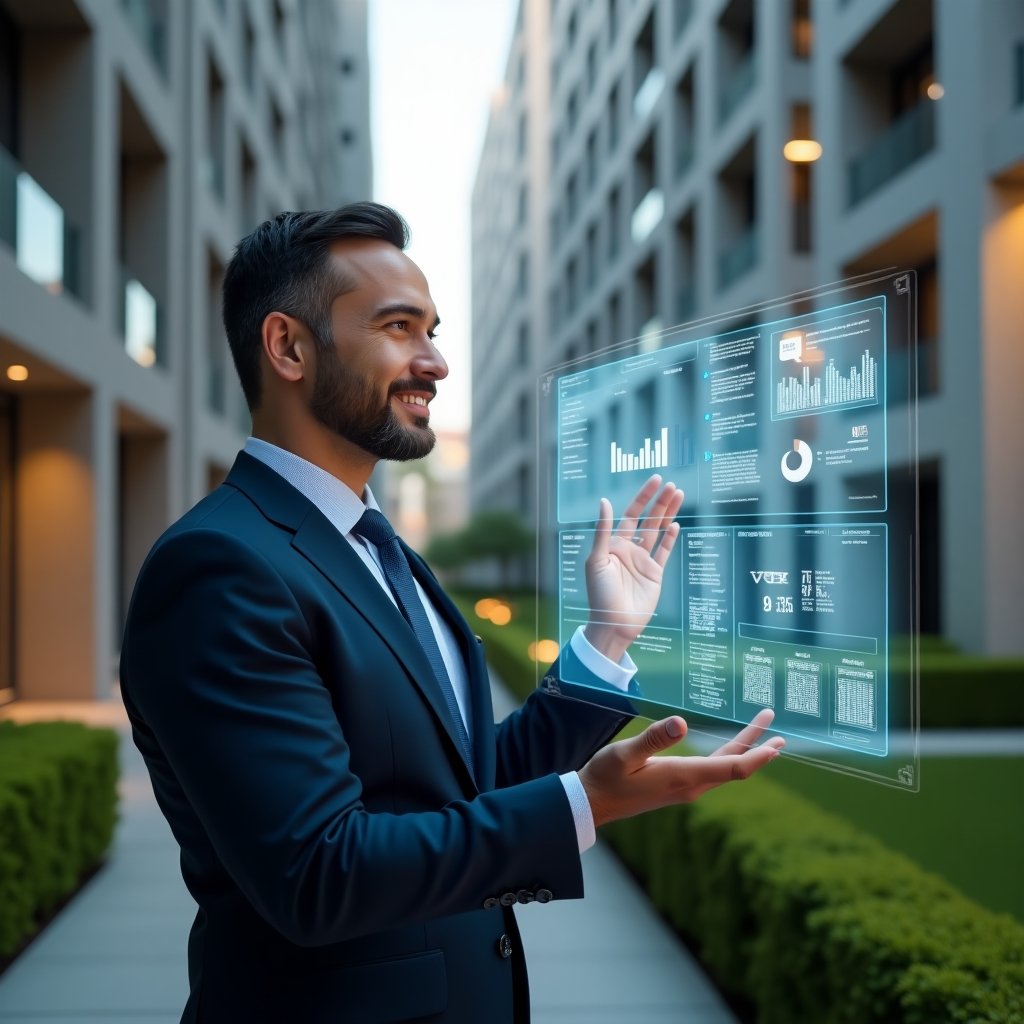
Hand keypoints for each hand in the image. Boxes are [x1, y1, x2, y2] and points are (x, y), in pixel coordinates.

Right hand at [578, 709, 784, 828]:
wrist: (593, 804)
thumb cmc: (606, 777)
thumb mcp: (625, 753)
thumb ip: (653, 738)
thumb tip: (681, 722)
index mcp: (683, 776)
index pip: (731, 768)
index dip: (756, 756)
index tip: (775, 744)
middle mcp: (691, 785)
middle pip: (735, 768)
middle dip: (758, 748)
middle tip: (779, 732)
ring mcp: (686, 788)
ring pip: (725, 769)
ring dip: (746, 752)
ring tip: (766, 738)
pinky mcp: (679, 786)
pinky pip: (714, 771)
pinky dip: (730, 757)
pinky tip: (730, 751)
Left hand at [584, 475, 684, 662]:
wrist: (614, 623)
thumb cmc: (599, 593)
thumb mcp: (597, 559)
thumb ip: (603, 531)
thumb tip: (604, 501)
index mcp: (614, 543)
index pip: (631, 513)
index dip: (643, 497)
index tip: (656, 481)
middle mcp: (630, 549)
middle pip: (648, 519)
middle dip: (660, 502)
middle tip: (672, 485)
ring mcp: (643, 560)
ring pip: (658, 531)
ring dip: (668, 514)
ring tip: (679, 496)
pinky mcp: (655, 573)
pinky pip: (664, 552)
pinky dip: (670, 538)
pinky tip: (675, 525)